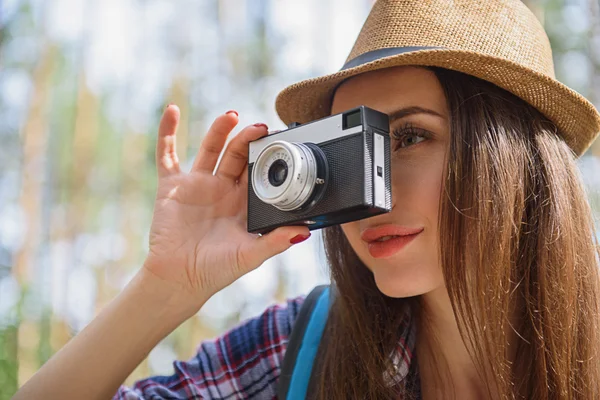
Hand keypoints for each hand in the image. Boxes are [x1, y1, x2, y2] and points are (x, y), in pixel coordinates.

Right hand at [142, 105, 309, 309]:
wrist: (179, 279)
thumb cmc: (216, 270)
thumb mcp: (250, 255)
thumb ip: (275, 242)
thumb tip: (304, 232)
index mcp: (243, 202)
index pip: (258, 171)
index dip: (267, 155)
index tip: (278, 141)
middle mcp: (223, 189)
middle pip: (237, 155)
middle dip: (248, 139)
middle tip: (260, 127)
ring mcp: (197, 185)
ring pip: (210, 149)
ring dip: (220, 130)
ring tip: (232, 116)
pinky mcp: (172, 186)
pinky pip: (167, 154)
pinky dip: (167, 132)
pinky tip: (172, 111)